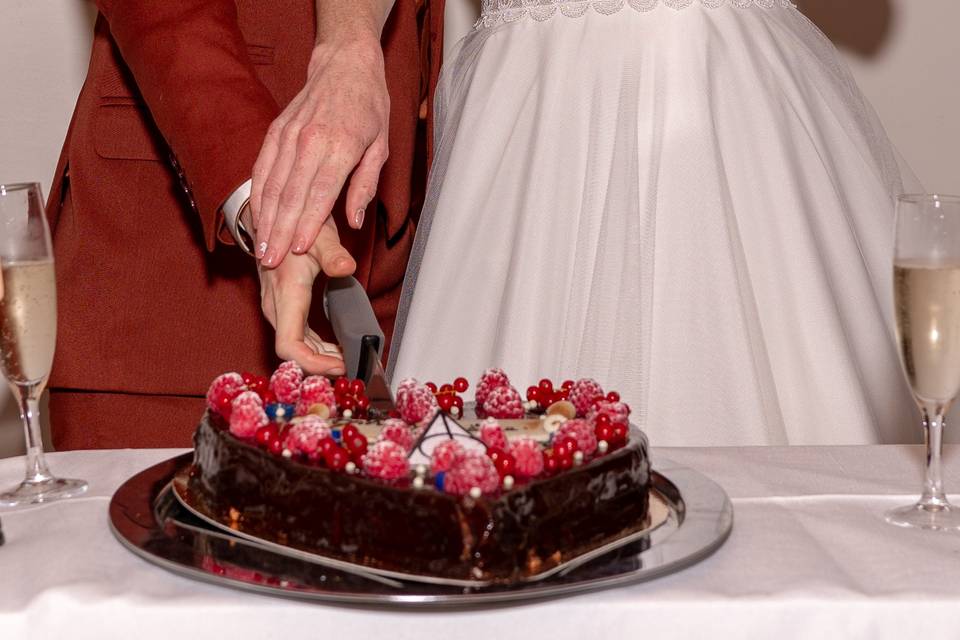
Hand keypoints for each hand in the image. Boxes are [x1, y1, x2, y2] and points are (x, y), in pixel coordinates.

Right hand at [251, 33, 389, 267]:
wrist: (345, 64)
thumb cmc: (369, 108)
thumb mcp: (381, 147)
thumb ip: (365, 186)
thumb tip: (353, 222)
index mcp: (340, 146)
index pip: (319, 194)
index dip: (307, 225)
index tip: (298, 251)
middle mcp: (310, 141)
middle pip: (290, 195)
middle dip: (279, 232)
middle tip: (271, 262)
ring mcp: (288, 135)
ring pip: (271, 184)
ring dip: (264, 219)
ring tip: (260, 249)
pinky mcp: (275, 132)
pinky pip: (262, 169)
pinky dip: (257, 196)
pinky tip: (255, 218)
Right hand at [258, 216, 356, 374]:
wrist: (273, 219)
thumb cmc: (294, 227)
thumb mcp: (319, 236)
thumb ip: (333, 253)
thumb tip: (348, 267)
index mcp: (285, 295)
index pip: (289, 345)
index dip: (313, 363)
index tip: (340, 366)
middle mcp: (277, 308)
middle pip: (295, 353)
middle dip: (323, 367)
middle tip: (355, 369)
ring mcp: (278, 311)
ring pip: (297, 349)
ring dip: (322, 360)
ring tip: (351, 362)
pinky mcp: (285, 311)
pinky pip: (299, 339)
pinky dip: (318, 350)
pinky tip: (337, 351)